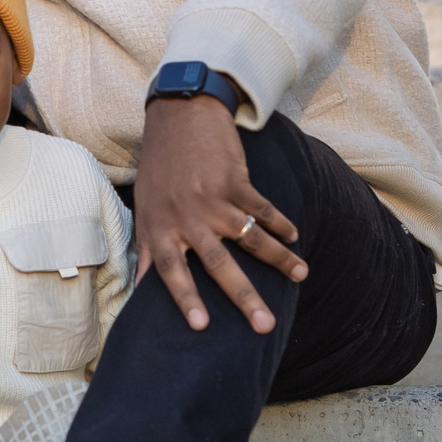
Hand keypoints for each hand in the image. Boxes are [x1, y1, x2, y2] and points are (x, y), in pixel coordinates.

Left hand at [132, 96, 304, 331]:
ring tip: (302, 275)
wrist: (179, 116)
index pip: (171, 271)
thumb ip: (148, 249)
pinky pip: (263, 209)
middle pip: (218, 264)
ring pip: (250, 238)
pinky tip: (295, 238)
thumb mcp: (144, 208)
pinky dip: (281, 224)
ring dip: (279, 259)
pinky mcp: (235, 180)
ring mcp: (212, 198)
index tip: (201, 326)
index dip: (185, 298)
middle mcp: (186, 217)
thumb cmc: (159, 168)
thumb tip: (140, 289)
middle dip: (244, 296)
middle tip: (265, 325)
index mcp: (160, 227)